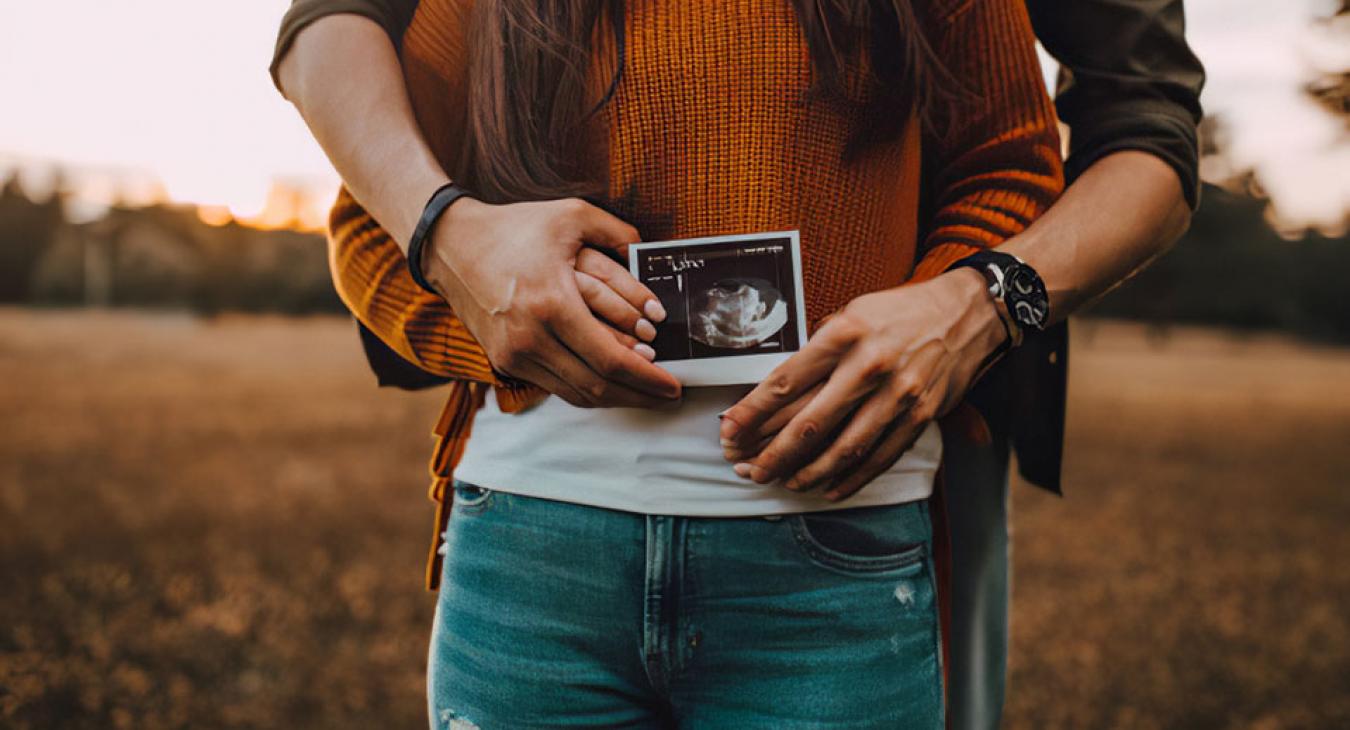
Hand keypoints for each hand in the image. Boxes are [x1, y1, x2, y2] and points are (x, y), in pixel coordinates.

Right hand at [423, 196, 681, 407]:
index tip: (674, 384)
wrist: (450, 245)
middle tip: (668, 394)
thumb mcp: (570, 215)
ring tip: (645, 393)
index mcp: (552, 304)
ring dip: (616, 398)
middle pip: (597, 385)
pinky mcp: (505, 361)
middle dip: (640, 395)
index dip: (648, 378)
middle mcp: (531, 337)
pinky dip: (587, 389)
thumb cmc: (513, 228)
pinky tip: (610, 383)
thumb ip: (617, 231)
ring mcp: (515, 354)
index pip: (610, 359)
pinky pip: (556, 386)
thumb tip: (651, 251)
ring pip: (576, 394)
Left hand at [718, 268, 1005, 499]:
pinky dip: (851, 478)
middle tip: (747, 471)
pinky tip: (828, 489)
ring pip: (843, 448)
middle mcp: (869, 365)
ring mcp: (898, 394)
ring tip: (783, 483)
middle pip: (809, 423)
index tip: (728, 431)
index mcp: (844, 334)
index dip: (751, 412)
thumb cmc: (899, 312)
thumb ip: (818, 350)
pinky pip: (879, 457)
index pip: (785, 381)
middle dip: (772, 453)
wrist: (967, 313)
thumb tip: (776, 391)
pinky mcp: (921, 416)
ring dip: (807, 472)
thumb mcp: (851, 313)